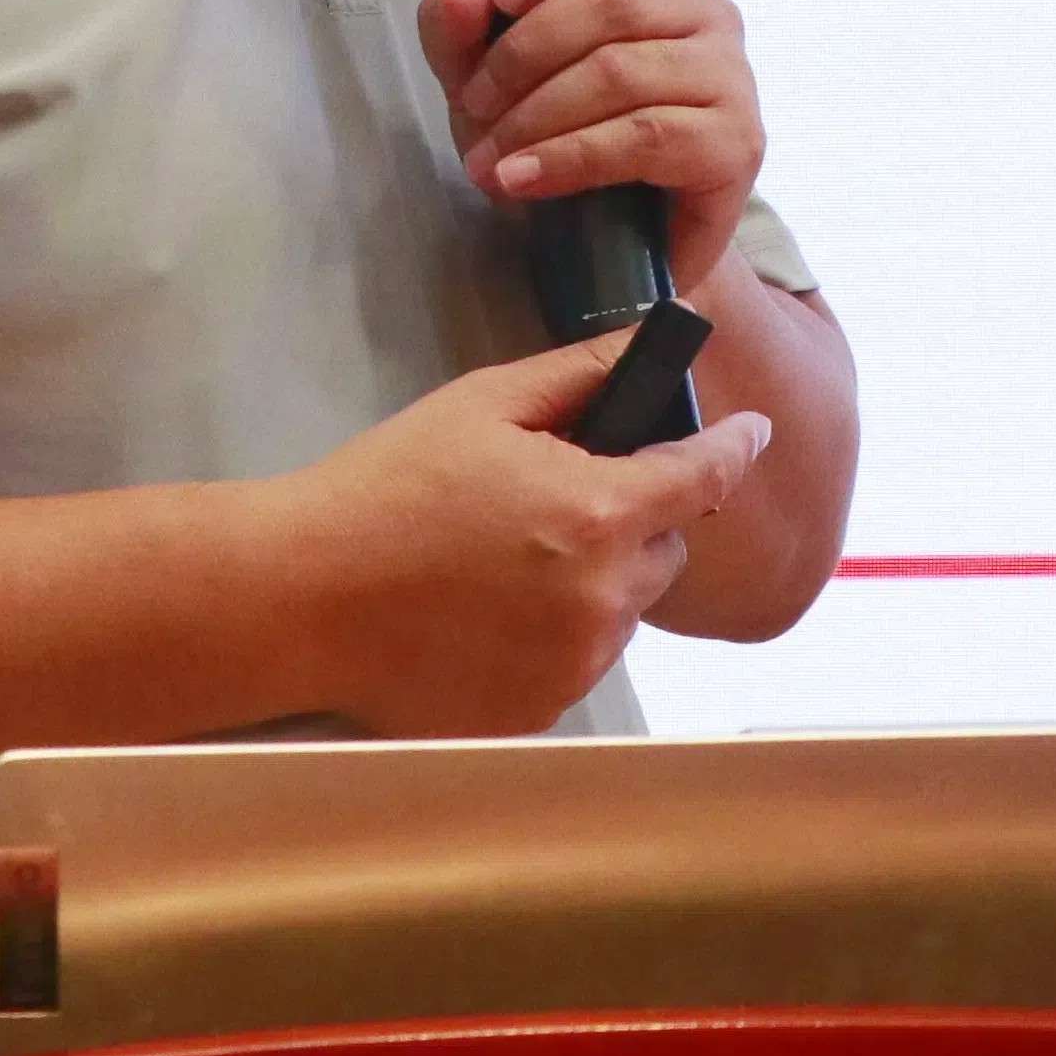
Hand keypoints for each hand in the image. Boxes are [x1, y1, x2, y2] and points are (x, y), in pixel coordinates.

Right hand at [289, 333, 776, 736]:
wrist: (302, 597)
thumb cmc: (384, 489)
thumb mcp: (482, 406)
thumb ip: (579, 374)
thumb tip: (649, 344)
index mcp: (597, 515)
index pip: (704, 480)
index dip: (733, 450)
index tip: (753, 434)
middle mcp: (600, 601)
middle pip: (665, 552)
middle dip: (634, 521)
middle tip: (558, 501)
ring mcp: (572, 666)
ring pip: (623, 611)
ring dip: (596, 582)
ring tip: (508, 563)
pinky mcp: (538, 711)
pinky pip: (579, 661)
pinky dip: (556, 635)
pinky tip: (487, 614)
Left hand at [415, 0, 765, 288]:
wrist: (618, 250)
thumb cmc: (561, 141)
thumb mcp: (492, 84)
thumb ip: (462, 34)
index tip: (499, 0)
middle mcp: (710, 11)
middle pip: (611, 0)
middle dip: (522, 55)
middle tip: (472, 105)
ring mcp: (731, 76)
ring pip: (620, 71)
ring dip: (535, 116)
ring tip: (487, 160)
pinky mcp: (736, 143)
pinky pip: (644, 136)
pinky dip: (569, 158)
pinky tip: (522, 180)